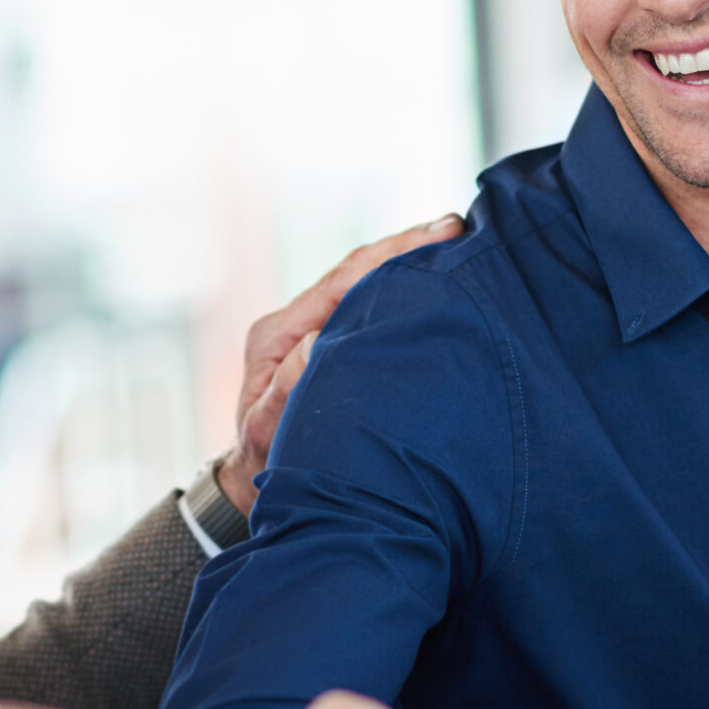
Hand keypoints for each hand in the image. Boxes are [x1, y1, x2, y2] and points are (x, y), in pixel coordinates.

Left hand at [220, 215, 465, 513]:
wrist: (252, 481)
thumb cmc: (264, 461)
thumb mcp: (270, 429)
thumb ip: (289, 388)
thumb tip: (318, 342)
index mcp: (278, 335)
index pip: (343, 281)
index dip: (390, 256)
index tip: (436, 238)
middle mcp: (294, 324)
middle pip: (357, 272)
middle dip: (405, 248)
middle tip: (456, 226)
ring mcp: (309, 331)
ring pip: (364, 285)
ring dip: (405, 263)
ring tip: (453, 240)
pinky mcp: (326, 344)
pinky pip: (366, 307)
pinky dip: (399, 290)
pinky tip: (431, 280)